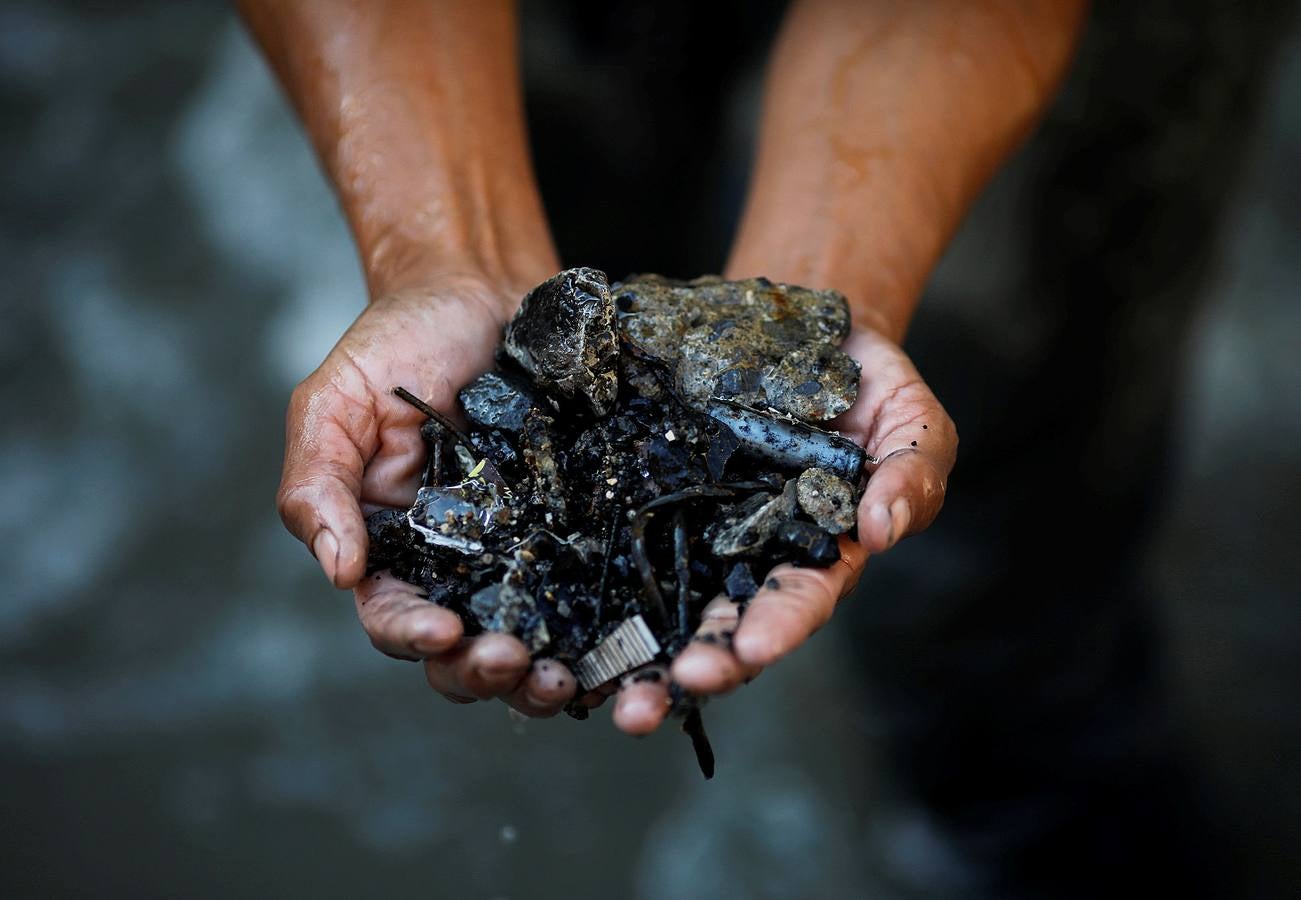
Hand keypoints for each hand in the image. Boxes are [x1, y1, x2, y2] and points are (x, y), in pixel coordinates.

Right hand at [276, 273, 579, 716]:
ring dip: (544, 673)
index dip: (412, 637)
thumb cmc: (396, 343)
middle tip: (518, 664)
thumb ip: (319, 485)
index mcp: (392, 548)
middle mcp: (458, 563)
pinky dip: (603, 624)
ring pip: (532, 638)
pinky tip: (623, 636)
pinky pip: (592, 588)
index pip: (393, 616)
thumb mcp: (334, 404)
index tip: (443, 632)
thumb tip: (338, 571)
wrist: (479, 290)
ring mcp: (523, 548)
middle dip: (487, 672)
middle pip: (465, 652)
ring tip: (571, 677)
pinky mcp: (578, 526)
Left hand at [609, 323, 957, 733]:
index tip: (748, 651)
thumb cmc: (872, 386)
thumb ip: (912, 475)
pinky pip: (620, 537)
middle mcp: (751, 557)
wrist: (811, 330)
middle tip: (642, 708)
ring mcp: (697, 529)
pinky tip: (553, 616)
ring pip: (662, 602)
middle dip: (685, 670)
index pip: (798, 603)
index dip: (775, 631)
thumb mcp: (914, 422)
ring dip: (629, 652)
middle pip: (719, 627)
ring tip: (592, 689)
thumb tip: (884, 531)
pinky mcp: (652, 493)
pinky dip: (590, 578)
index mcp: (818, 554)